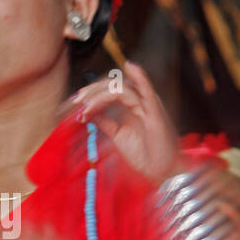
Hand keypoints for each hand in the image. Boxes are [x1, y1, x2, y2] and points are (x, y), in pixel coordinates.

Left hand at [58, 61, 178, 181]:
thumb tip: (88, 113)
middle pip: (113, 84)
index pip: (110, 88)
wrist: (163, 172)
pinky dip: (141, 77)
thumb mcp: (118, 136)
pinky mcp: (156, 113)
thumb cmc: (145, 155)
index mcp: (132, 105)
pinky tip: (130, 67)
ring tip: (86, 106)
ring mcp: (149, 105)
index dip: (92, 92)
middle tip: (76, 101)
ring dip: (100, 94)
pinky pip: (148, 91)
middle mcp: (141, 101)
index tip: (75, 102)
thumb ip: (106, 122)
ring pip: (122, 88)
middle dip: (92, 90)